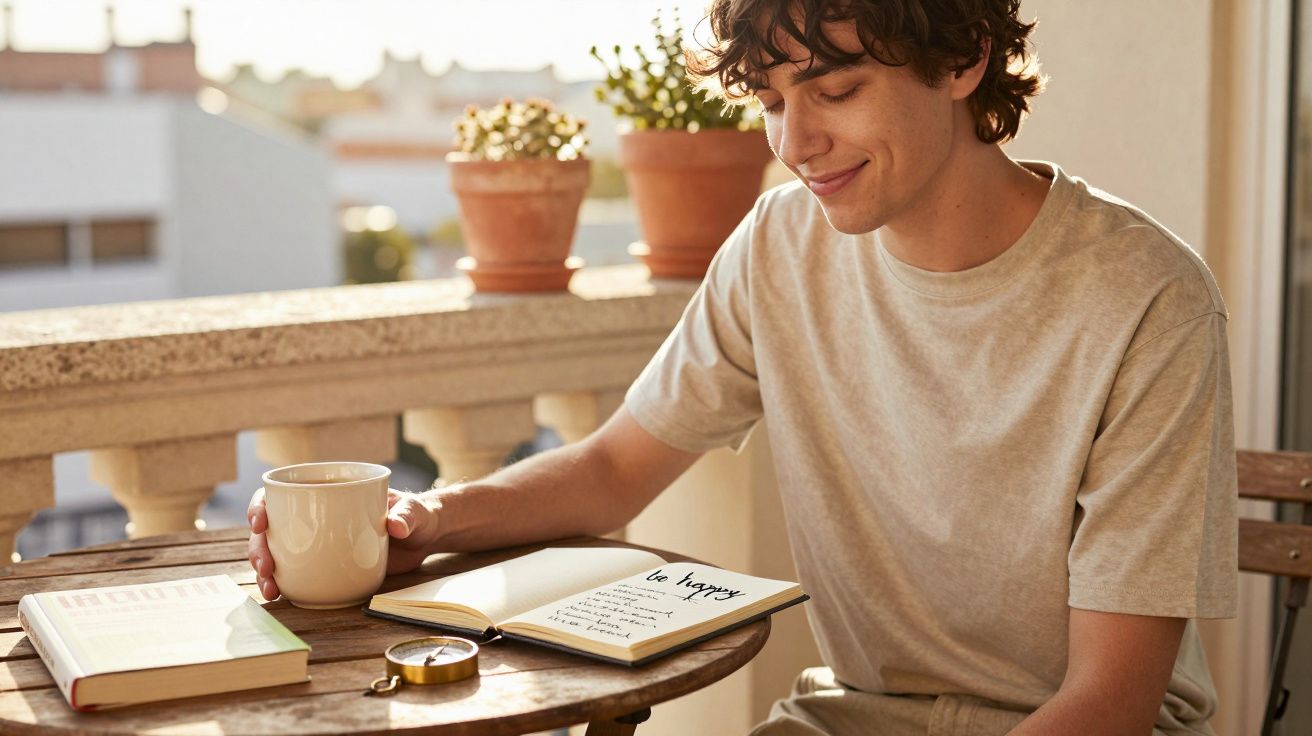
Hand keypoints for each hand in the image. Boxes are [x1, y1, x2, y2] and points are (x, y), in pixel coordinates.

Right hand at [246, 487, 440, 601]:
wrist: (425, 537)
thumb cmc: (417, 513)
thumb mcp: (414, 510)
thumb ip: (406, 516)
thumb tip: (394, 526)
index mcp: (328, 493)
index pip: (282, 494)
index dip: (262, 506)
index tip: (260, 522)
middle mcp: (314, 517)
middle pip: (271, 529)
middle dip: (259, 548)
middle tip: (266, 568)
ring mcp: (316, 542)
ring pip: (276, 553)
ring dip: (265, 571)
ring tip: (270, 590)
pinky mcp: (325, 565)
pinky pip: (295, 572)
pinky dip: (283, 583)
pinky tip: (279, 595)